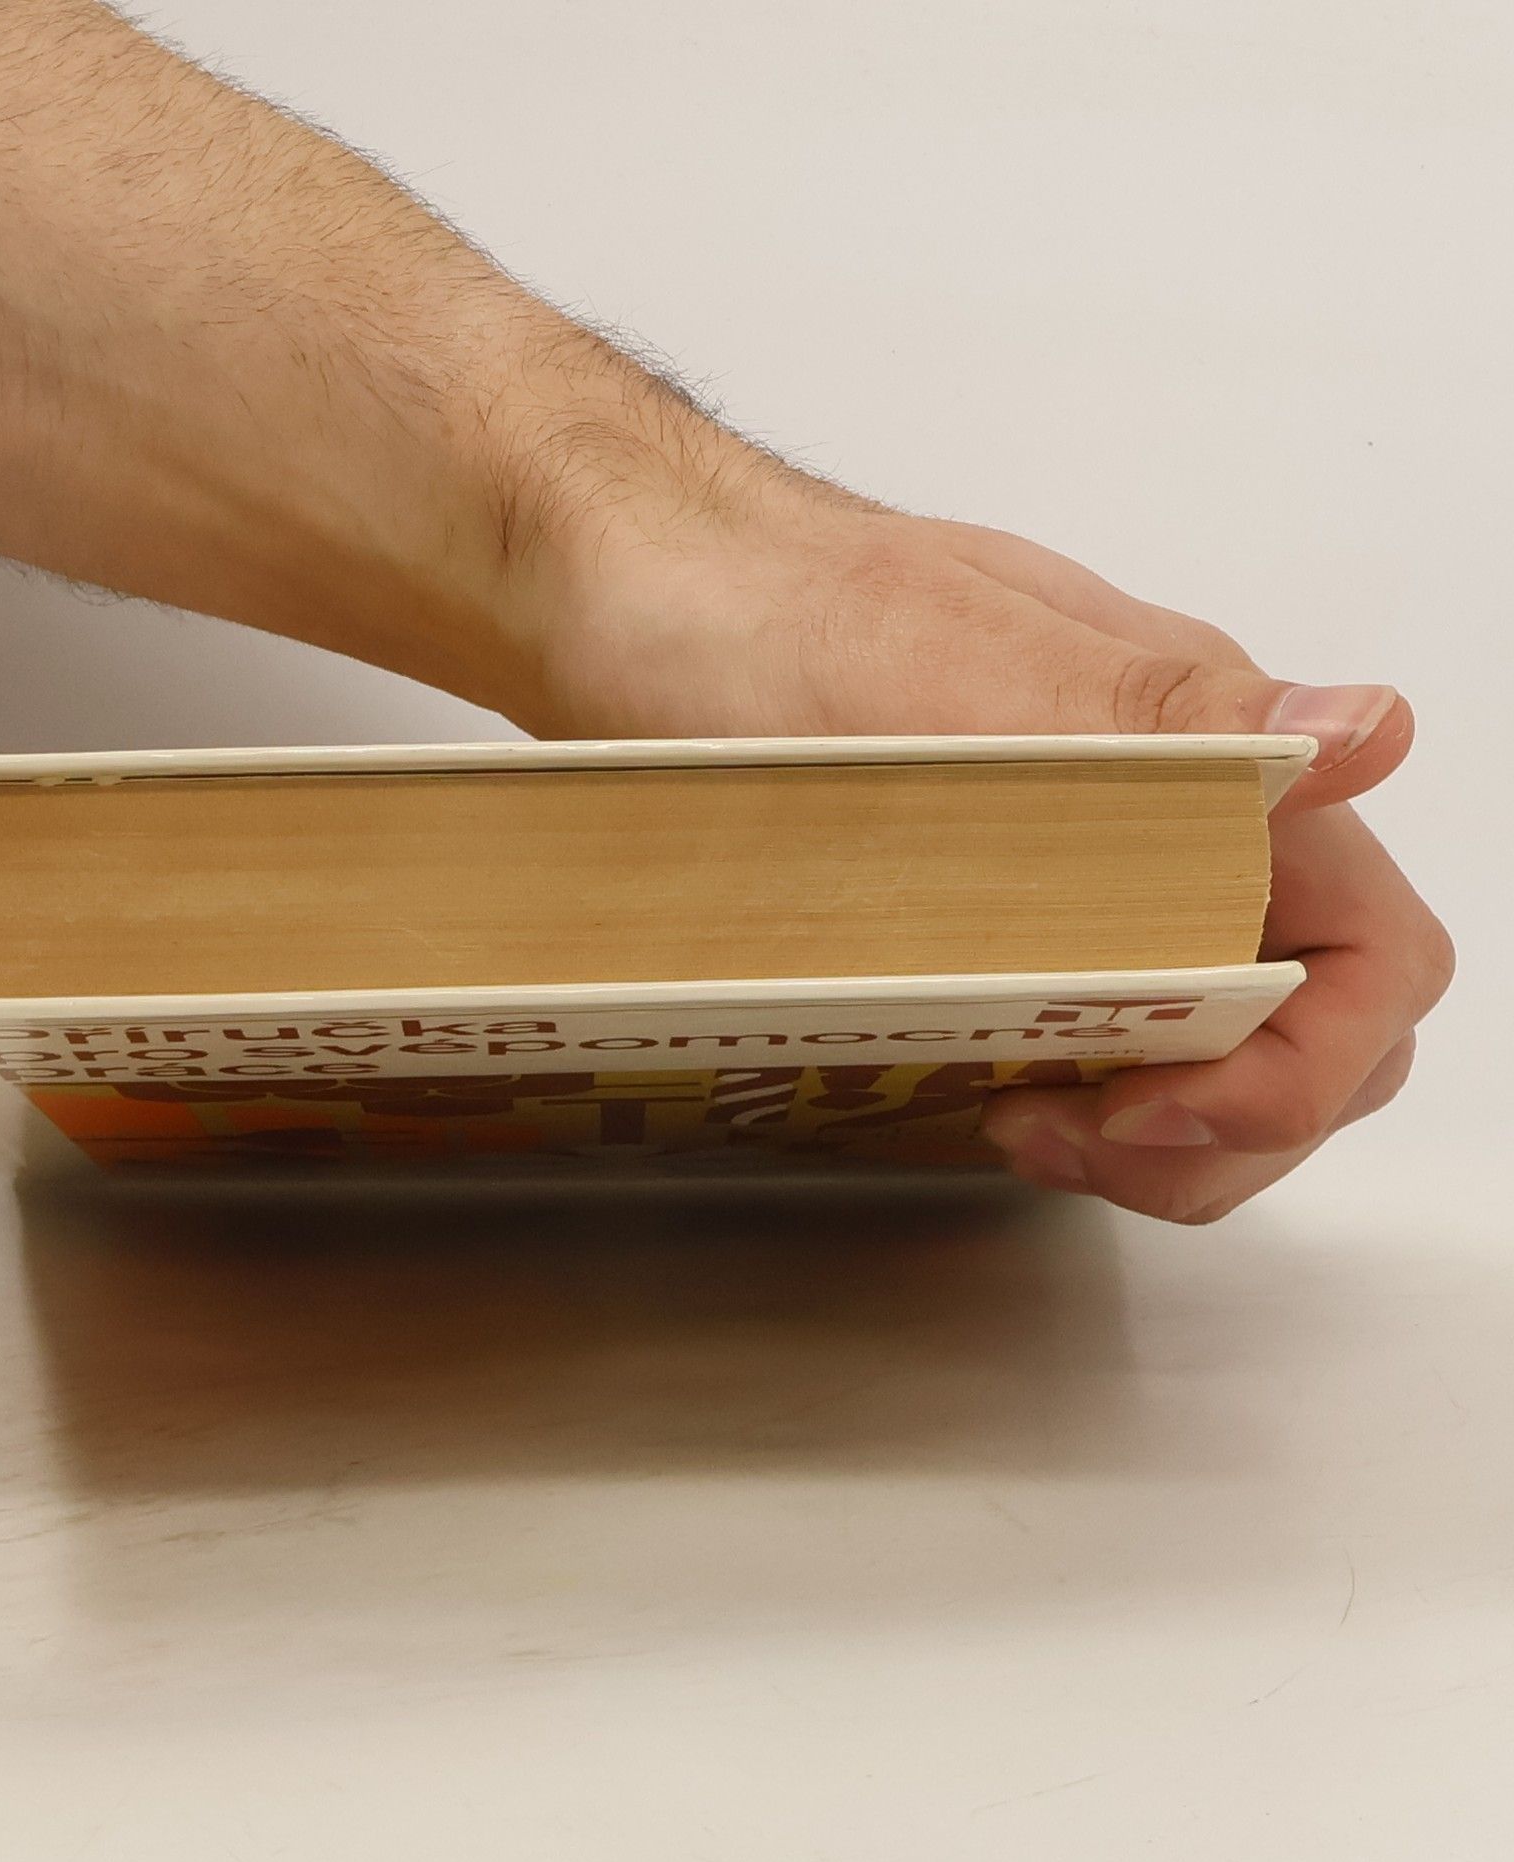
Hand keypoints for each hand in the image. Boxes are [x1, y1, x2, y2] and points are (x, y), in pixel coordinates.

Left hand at [517, 466, 1451, 1219]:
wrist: (619, 597)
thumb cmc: (764, 612)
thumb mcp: (957, 667)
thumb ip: (1165, 720)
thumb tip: (1369, 732)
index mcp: (1198, 756)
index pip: (1368, 948)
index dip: (1307, 1062)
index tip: (1157, 1102)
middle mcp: (1160, 820)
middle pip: (1305, 1020)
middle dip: (1232, 1122)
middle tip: (1080, 1137)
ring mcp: (1075, 872)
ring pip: (1201, 1040)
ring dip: (1149, 1127)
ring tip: (1027, 1127)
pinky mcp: (983, 916)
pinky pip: (1082, 1030)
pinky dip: (1066, 1096)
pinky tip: (985, 1098)